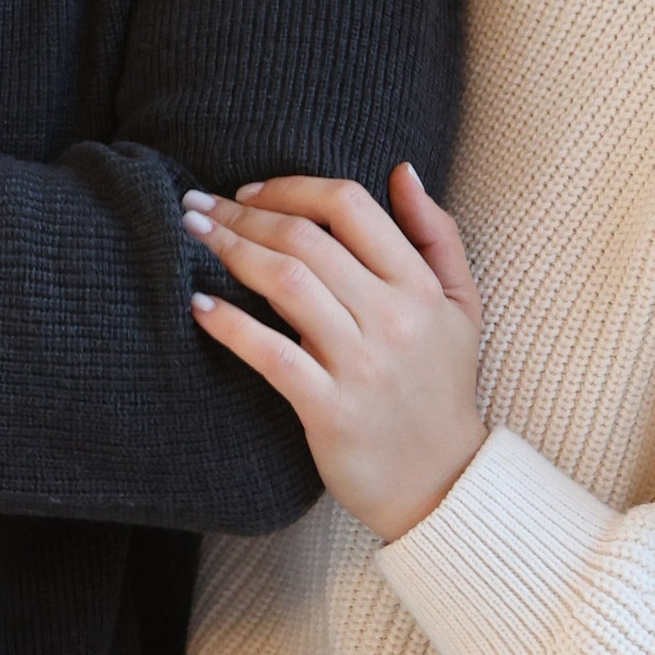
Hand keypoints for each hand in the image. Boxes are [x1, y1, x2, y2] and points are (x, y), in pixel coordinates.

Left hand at [184, 166, 486, 543]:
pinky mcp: (330, 410)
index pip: (350, 205)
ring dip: (231, 250)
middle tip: (199, 205)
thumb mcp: (462, 305)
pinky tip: (198, 305)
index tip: (249, 191)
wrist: (442, 483)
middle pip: (307, 239)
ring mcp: (362, 365)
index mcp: (420, 286)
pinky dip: (229, 325)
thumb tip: (401, 171)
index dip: (291, 187)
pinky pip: (270, 354)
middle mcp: (393, 318)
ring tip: (192, 234)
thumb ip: (437, 235)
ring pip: (287, 283)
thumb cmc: (441, 387)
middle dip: (244, 213)